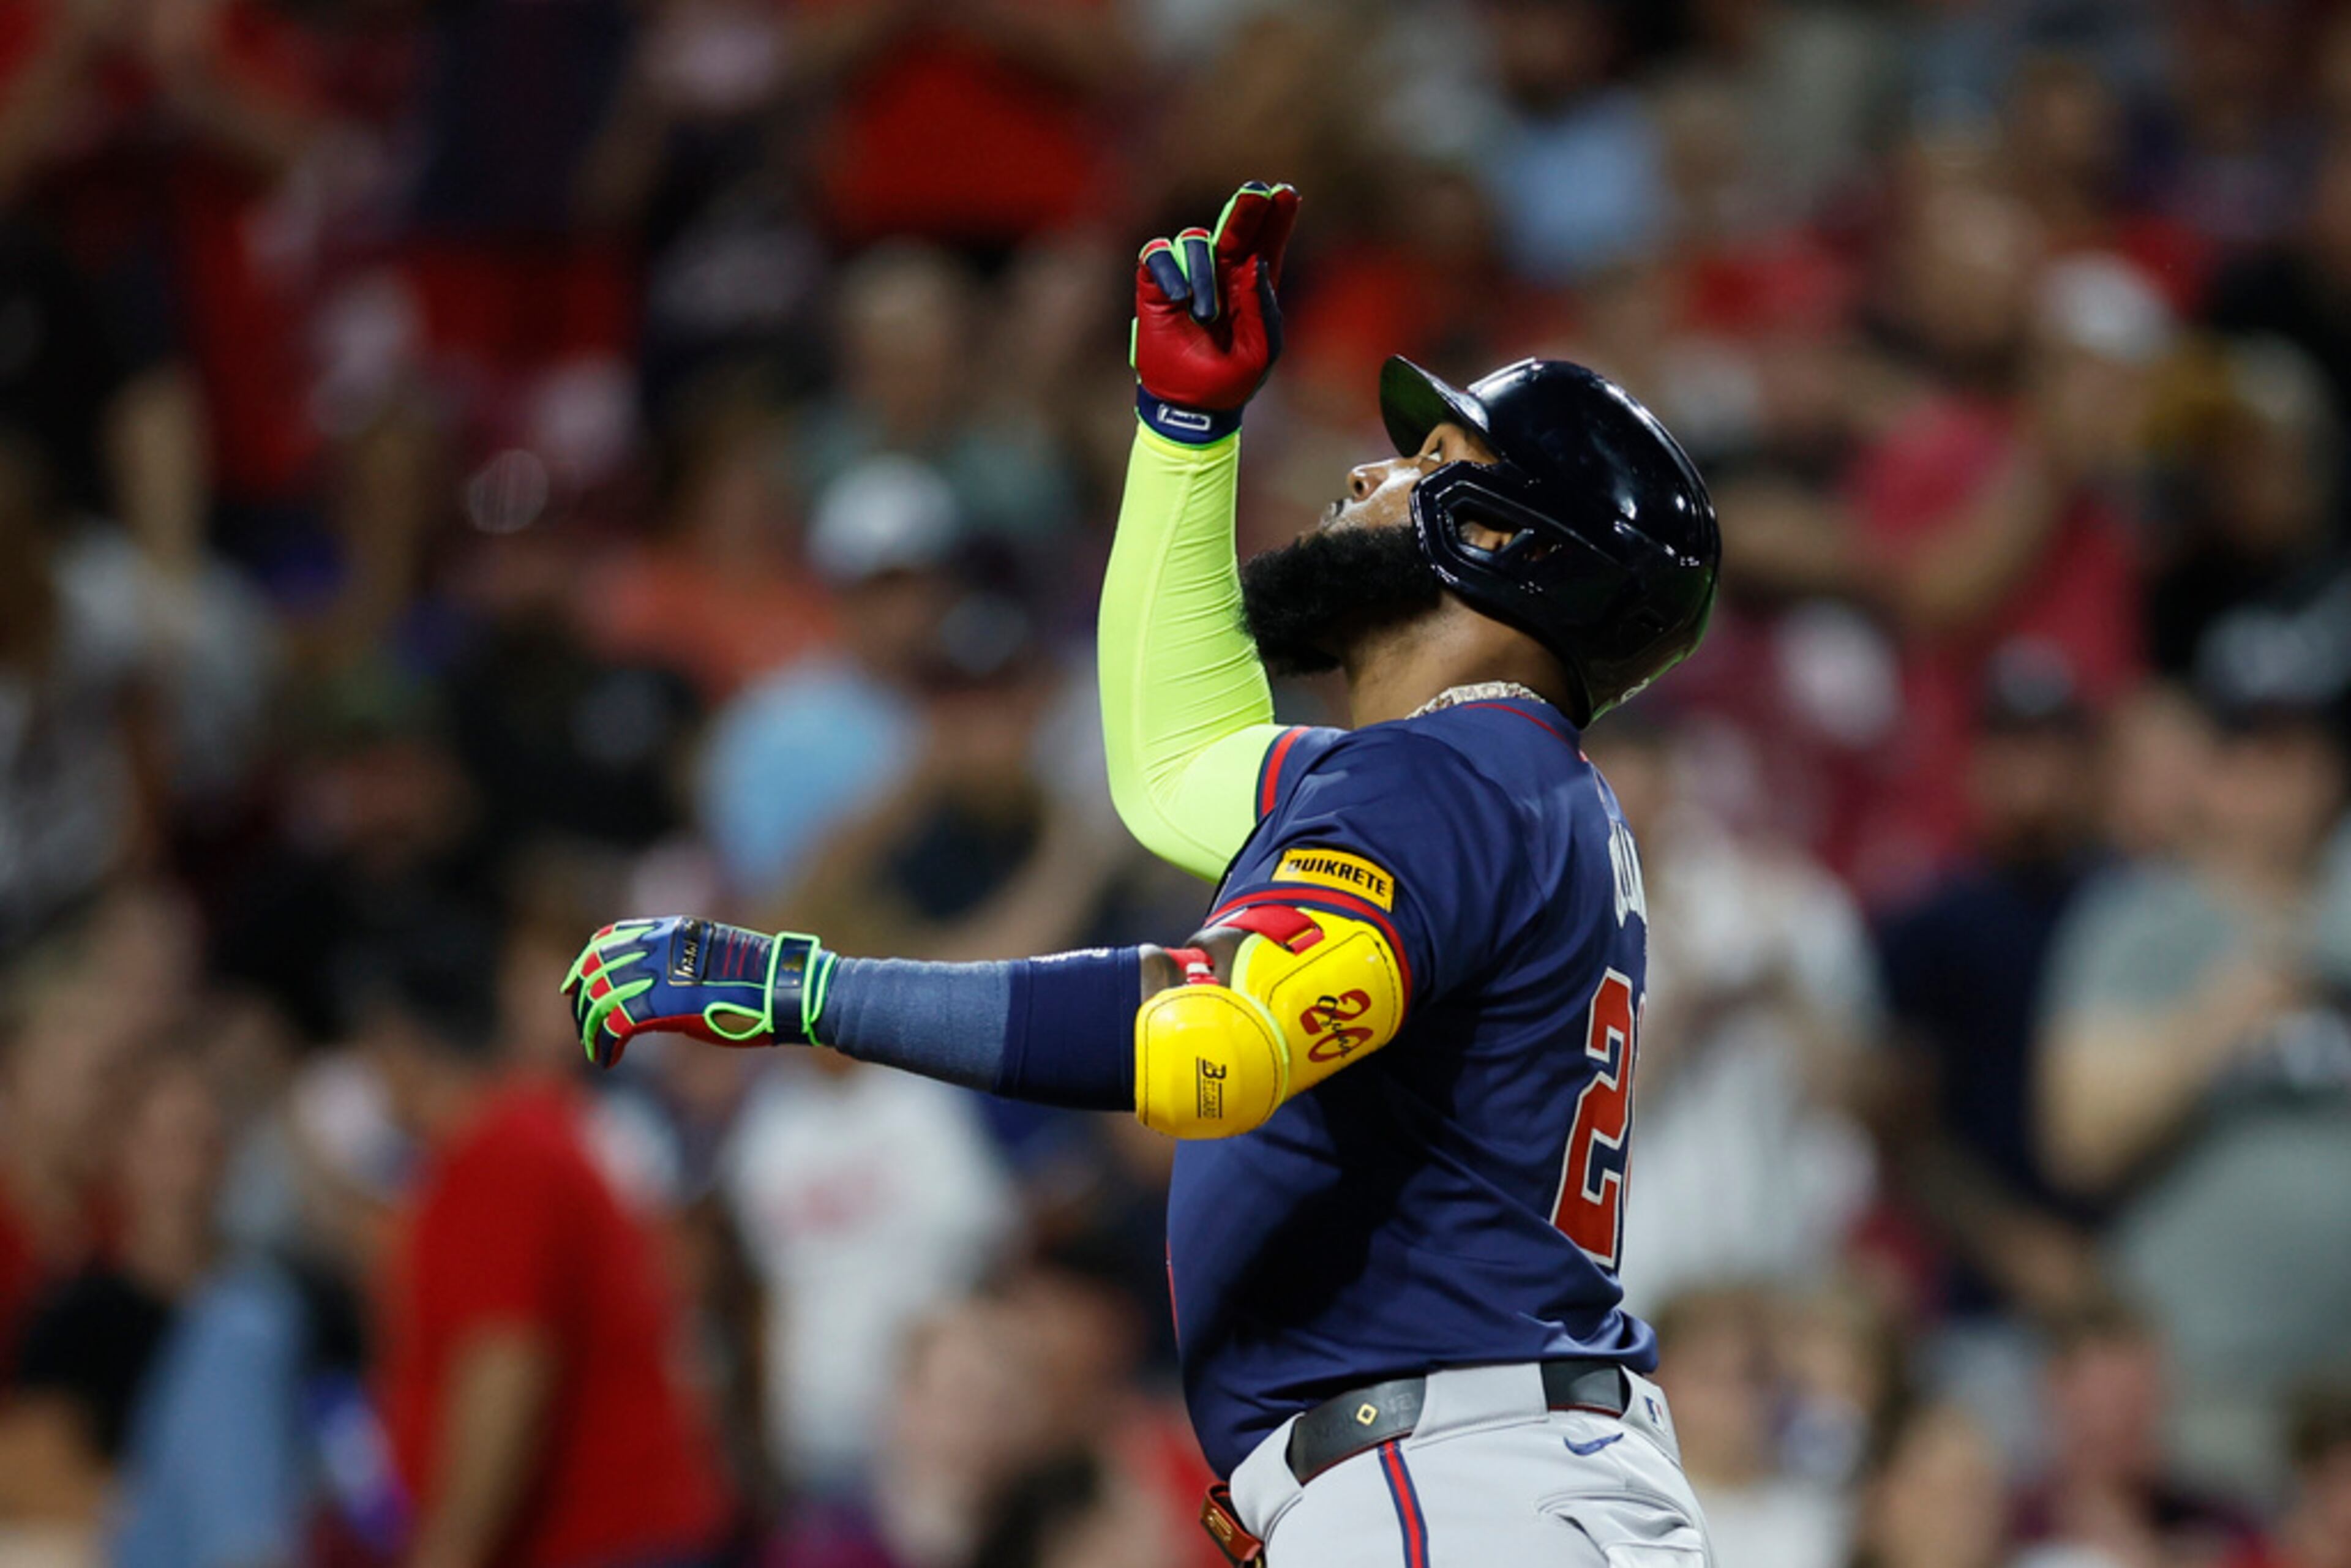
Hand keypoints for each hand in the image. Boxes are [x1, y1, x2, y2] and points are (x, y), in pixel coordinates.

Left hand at [561, 917, 832, 1068]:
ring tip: (595, 1051)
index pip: (609, 937)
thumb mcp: (718, 963)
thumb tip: (662, 993)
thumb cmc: (767, 984)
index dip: (586, 961)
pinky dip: (604, 1044)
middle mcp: (660, 946)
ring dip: (591, 1029)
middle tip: (584, 1030)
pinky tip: (608, 1060)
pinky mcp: (663, 1005)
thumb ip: (684, 970)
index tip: (576, 985)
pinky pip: (615, 1025)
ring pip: (599, 999)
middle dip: (582, 1002)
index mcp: (674, 931)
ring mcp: (661, 973)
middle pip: (596, 968)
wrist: (789, 990)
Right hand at [1132, 180, 1299, 440]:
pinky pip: (1157, 253)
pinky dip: (1169, 271)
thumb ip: (1261, 306)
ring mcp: (1187, 275)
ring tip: (1205, 315)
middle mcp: (1221, 272)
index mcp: (1252, 285)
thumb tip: (1254, 261)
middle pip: (1234, 226)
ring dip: (1203, 274)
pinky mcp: (1155, 285)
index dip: (1277, 217)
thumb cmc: (1231, 380)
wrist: (1191, 407)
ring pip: (1195, 240)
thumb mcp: (1260, 349)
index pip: (1267, 241)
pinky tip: (1179, 299)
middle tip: (1256, 192)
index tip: (1286, 193)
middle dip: (1246, 208)